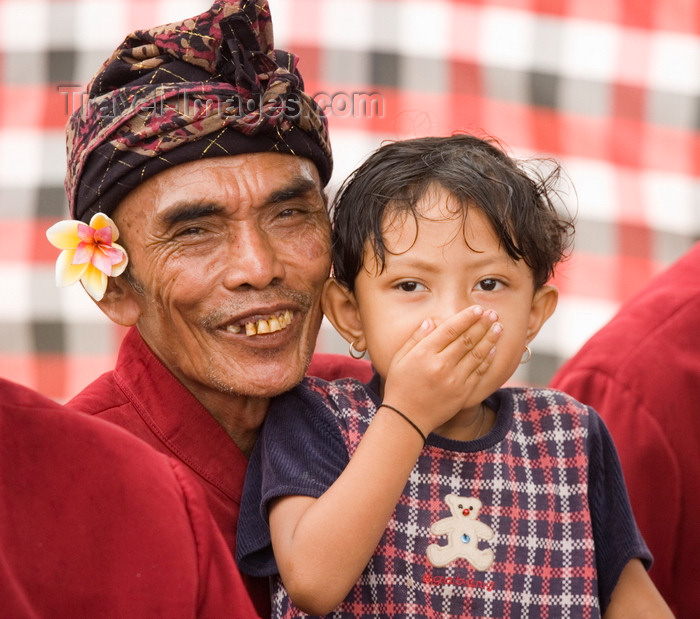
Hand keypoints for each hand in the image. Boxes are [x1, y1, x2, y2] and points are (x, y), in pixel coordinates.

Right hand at [381, 305, 501, 435]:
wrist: (407, 419)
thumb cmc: (400, 386)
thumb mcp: (399, 359)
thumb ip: (415, 338)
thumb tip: (431, 321)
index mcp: (424, 354)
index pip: (450, 330)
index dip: (466, 318)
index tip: (477, 309)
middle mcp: (441, 365)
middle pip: (467, 339)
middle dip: (482, 324)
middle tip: (492, 313)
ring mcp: (454, 380)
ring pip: (477, 354)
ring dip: (490, 339)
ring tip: (499, 327)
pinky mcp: (463, 393)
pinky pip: (479, 372)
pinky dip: (487, 359)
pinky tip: (493, 348)